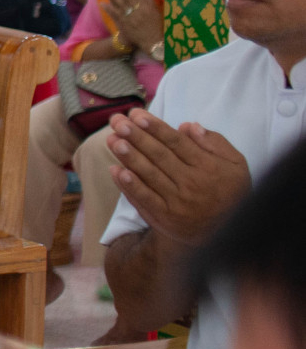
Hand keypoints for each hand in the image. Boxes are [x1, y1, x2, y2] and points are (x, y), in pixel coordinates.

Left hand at [102, 0, 163, 52]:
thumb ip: (148, 0)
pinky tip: (102, 3)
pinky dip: (109, 8)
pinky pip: (115, 14)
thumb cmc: (155, 25)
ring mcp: (131, 17)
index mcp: (146, 6)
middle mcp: (139, 10)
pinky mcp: (125, 24)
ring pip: (120, 4)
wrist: (153, 41)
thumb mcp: (155, 11)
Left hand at [107, 112, 252, 249]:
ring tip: (112, 140)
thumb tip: (188, 126)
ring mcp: (176, 202)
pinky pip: (144, 198)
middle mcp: (191, 183)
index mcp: (208, 167)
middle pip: (159, 156)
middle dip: (136, 137)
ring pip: (149, 175)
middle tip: (117, 121)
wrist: (224, 233)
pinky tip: (115, 170)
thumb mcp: (235, 165)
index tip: (136, 114)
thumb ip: (215, 143)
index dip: (155, 128)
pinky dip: (129, 185)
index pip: (177, 143)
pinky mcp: (164, 217)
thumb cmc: (229, 191)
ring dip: (128, 157)